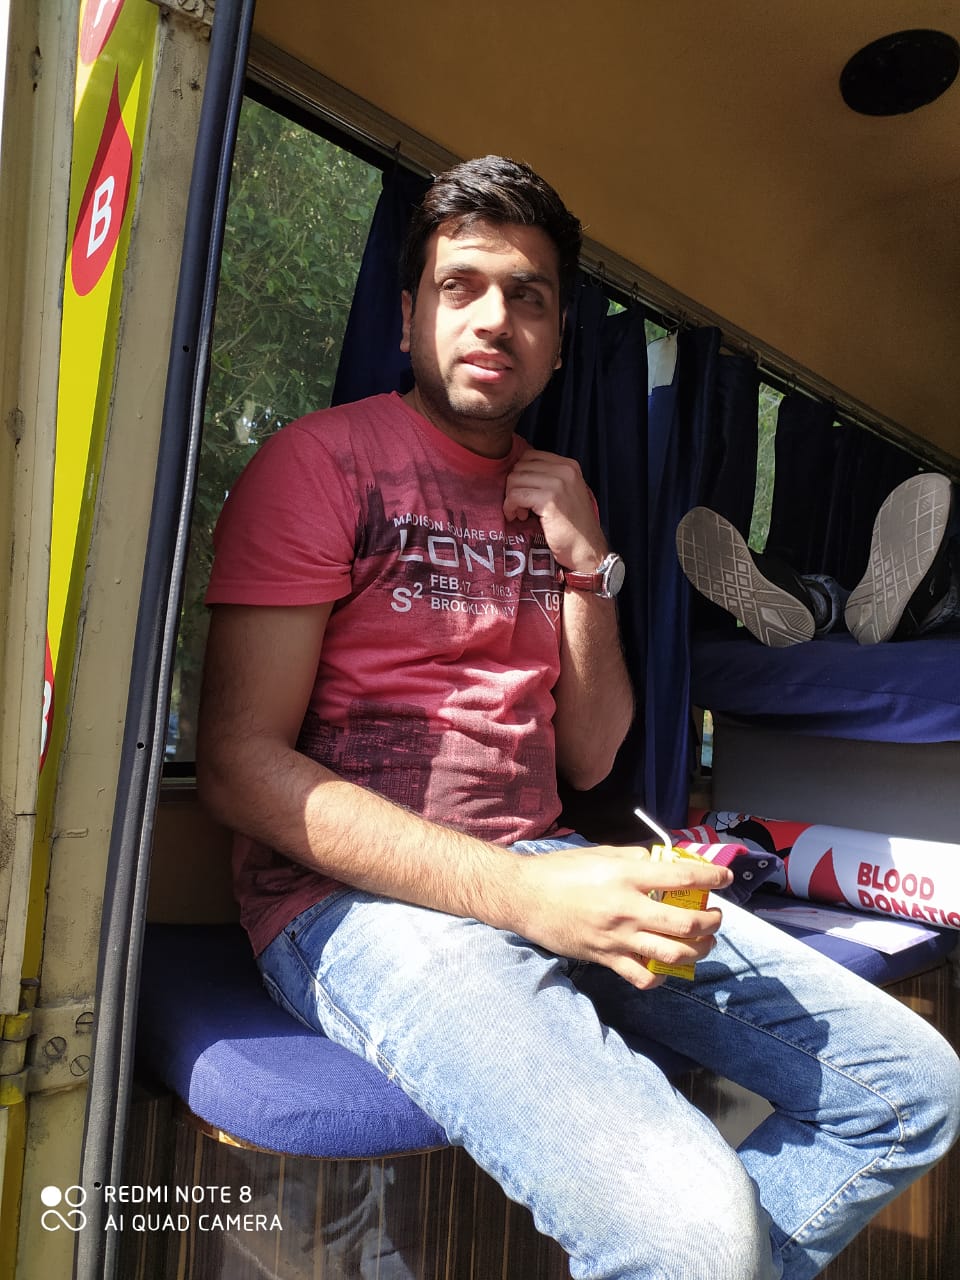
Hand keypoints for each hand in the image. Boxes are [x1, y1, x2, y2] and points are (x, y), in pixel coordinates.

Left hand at [503, 449, 606, 571]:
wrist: (586, 549)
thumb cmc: (573, 525)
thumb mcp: (565, 492)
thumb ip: (548, 478)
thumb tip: (517, 472)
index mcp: (569, 465)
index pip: (530, 456)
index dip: (520, 474)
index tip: (524, 493)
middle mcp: (565, 470)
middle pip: (520, 467)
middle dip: (514, 486)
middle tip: (521, 506)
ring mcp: (558, 484)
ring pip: (514, 480)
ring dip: (511, 498)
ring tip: (521, 513)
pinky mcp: (549, 500)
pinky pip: (515, 495)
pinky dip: (510, 507)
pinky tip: (517, 517)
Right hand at [511, 844, 732, 988]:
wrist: (524, 896)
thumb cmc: (561, 871)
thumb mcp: (601, 853)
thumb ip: (635, 858)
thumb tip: (664, 863)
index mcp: (627, 876)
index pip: (682, 877)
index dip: (711, 877)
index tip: (726, 877)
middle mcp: (627, 908)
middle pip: (686, 923)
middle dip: (712, 922)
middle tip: (715, 916)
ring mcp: (617, 937)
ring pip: (673, 954)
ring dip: (698, 950)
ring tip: (703, 943)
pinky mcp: (606, 958)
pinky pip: (643, 977)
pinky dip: (661, 977)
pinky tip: (666, 968)